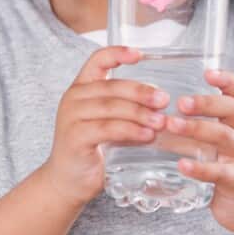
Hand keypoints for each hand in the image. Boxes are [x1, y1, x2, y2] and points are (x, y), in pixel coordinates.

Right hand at [39, 46, 170, 206]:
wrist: (68, 181)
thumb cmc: (94, 149)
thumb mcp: (111, 123)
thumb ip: (129, 110)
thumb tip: (163, 104)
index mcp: (82, 87)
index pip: (98, 60)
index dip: (118, 53)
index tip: (140, 55)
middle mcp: (74, 97)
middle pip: (112, 86)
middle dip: (142, 92)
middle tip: (164, 100)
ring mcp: (71, 116)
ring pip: (112, 107)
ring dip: (140, 113)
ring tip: (161, 122)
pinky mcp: (75, 136)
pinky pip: (107, 128)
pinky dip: (130, 131)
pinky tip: (147, 135)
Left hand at [169, 69, 233, 234]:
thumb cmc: (226, 170)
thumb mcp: (216, 145)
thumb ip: (194, 129)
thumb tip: (153, 114)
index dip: (226, 79)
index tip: (207, 72)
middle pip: (231, 109)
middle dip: (206, 102)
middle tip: (180, 102)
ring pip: (224, 136)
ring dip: (197, 128)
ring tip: (172, 126)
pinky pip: (219, 172)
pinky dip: (199, 167)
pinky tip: (181, 165)